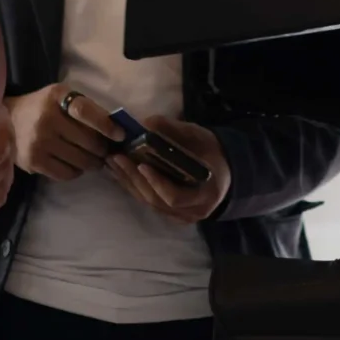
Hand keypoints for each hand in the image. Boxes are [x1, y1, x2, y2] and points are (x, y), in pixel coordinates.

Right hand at [9, 84, 125, 180]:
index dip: (106, 125)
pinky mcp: (33, 162)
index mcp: (56, 97)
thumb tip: (117, 129)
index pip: (85, 112)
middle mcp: (46, 119)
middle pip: (88, 142)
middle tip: (106, 151)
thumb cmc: (43, 107)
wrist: (7, 121)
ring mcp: (39, 142)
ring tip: (93, 159)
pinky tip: (75, 164)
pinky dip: (77, 171)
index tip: (120, 135)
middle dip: (103, 149)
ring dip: (93, 162)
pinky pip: (67, 173)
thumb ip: (87, 109)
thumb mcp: (62, 97)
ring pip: (81, 161)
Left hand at [108, 116, 230, 222]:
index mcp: (205, 193)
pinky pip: (150, 203)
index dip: (157, 182)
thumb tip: (146, 122)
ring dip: (128, 183)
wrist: (225, 170)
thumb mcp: (199, 137)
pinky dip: (134, 188)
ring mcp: (182, 217)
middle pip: (156, 200)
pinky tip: (121, 173)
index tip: (142, 164)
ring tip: (113, 163)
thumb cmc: (213, 153)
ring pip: (150, 203)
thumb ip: (175, 131)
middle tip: (117, 157)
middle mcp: (193, 211)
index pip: (175, 196)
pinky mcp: (172, 215)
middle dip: (134, 178)